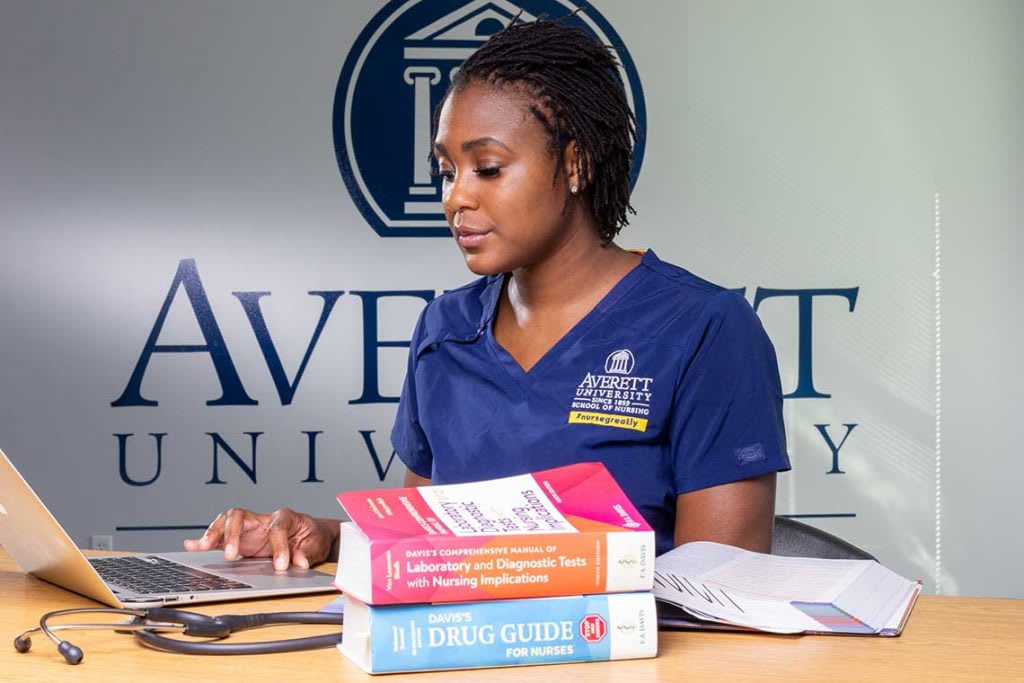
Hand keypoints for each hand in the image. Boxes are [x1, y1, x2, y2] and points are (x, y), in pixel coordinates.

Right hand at [183, 507, 339, 570]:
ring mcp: (249, 527)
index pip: (277, 527)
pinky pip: (220, 536)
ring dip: (213, 534)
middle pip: (240, 515)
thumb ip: (306, 553)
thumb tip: (299, 562)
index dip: (279, 546)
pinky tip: (191, 545)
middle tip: (231, 554)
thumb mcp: (316, 545)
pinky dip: (205, 540)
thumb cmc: (312, 537)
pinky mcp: (240, 538)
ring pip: (226, 522)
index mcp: (284, 517)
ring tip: (201, 547)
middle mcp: (263, 519)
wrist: (311, 534)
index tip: (280, 565)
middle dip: (232, 533)